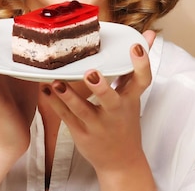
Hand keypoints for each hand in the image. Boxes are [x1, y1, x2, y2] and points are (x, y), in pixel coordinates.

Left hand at [42, 30, 156, 183]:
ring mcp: (98, 125)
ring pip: (81, 110)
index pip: (142, 80)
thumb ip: (135, 64)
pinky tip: (45, 90)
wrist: (122, 161)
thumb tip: (148, 33)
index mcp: (130, 99)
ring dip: (68, 96)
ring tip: (56, 82)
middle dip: (100, 87)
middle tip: (91, 73)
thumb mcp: (133, 94)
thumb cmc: (125, 121)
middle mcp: (116, 112)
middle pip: (110, 100)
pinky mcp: (82, 134)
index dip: (141, 63)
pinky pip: (66, 117)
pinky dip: (55, 104)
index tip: (135, 46)